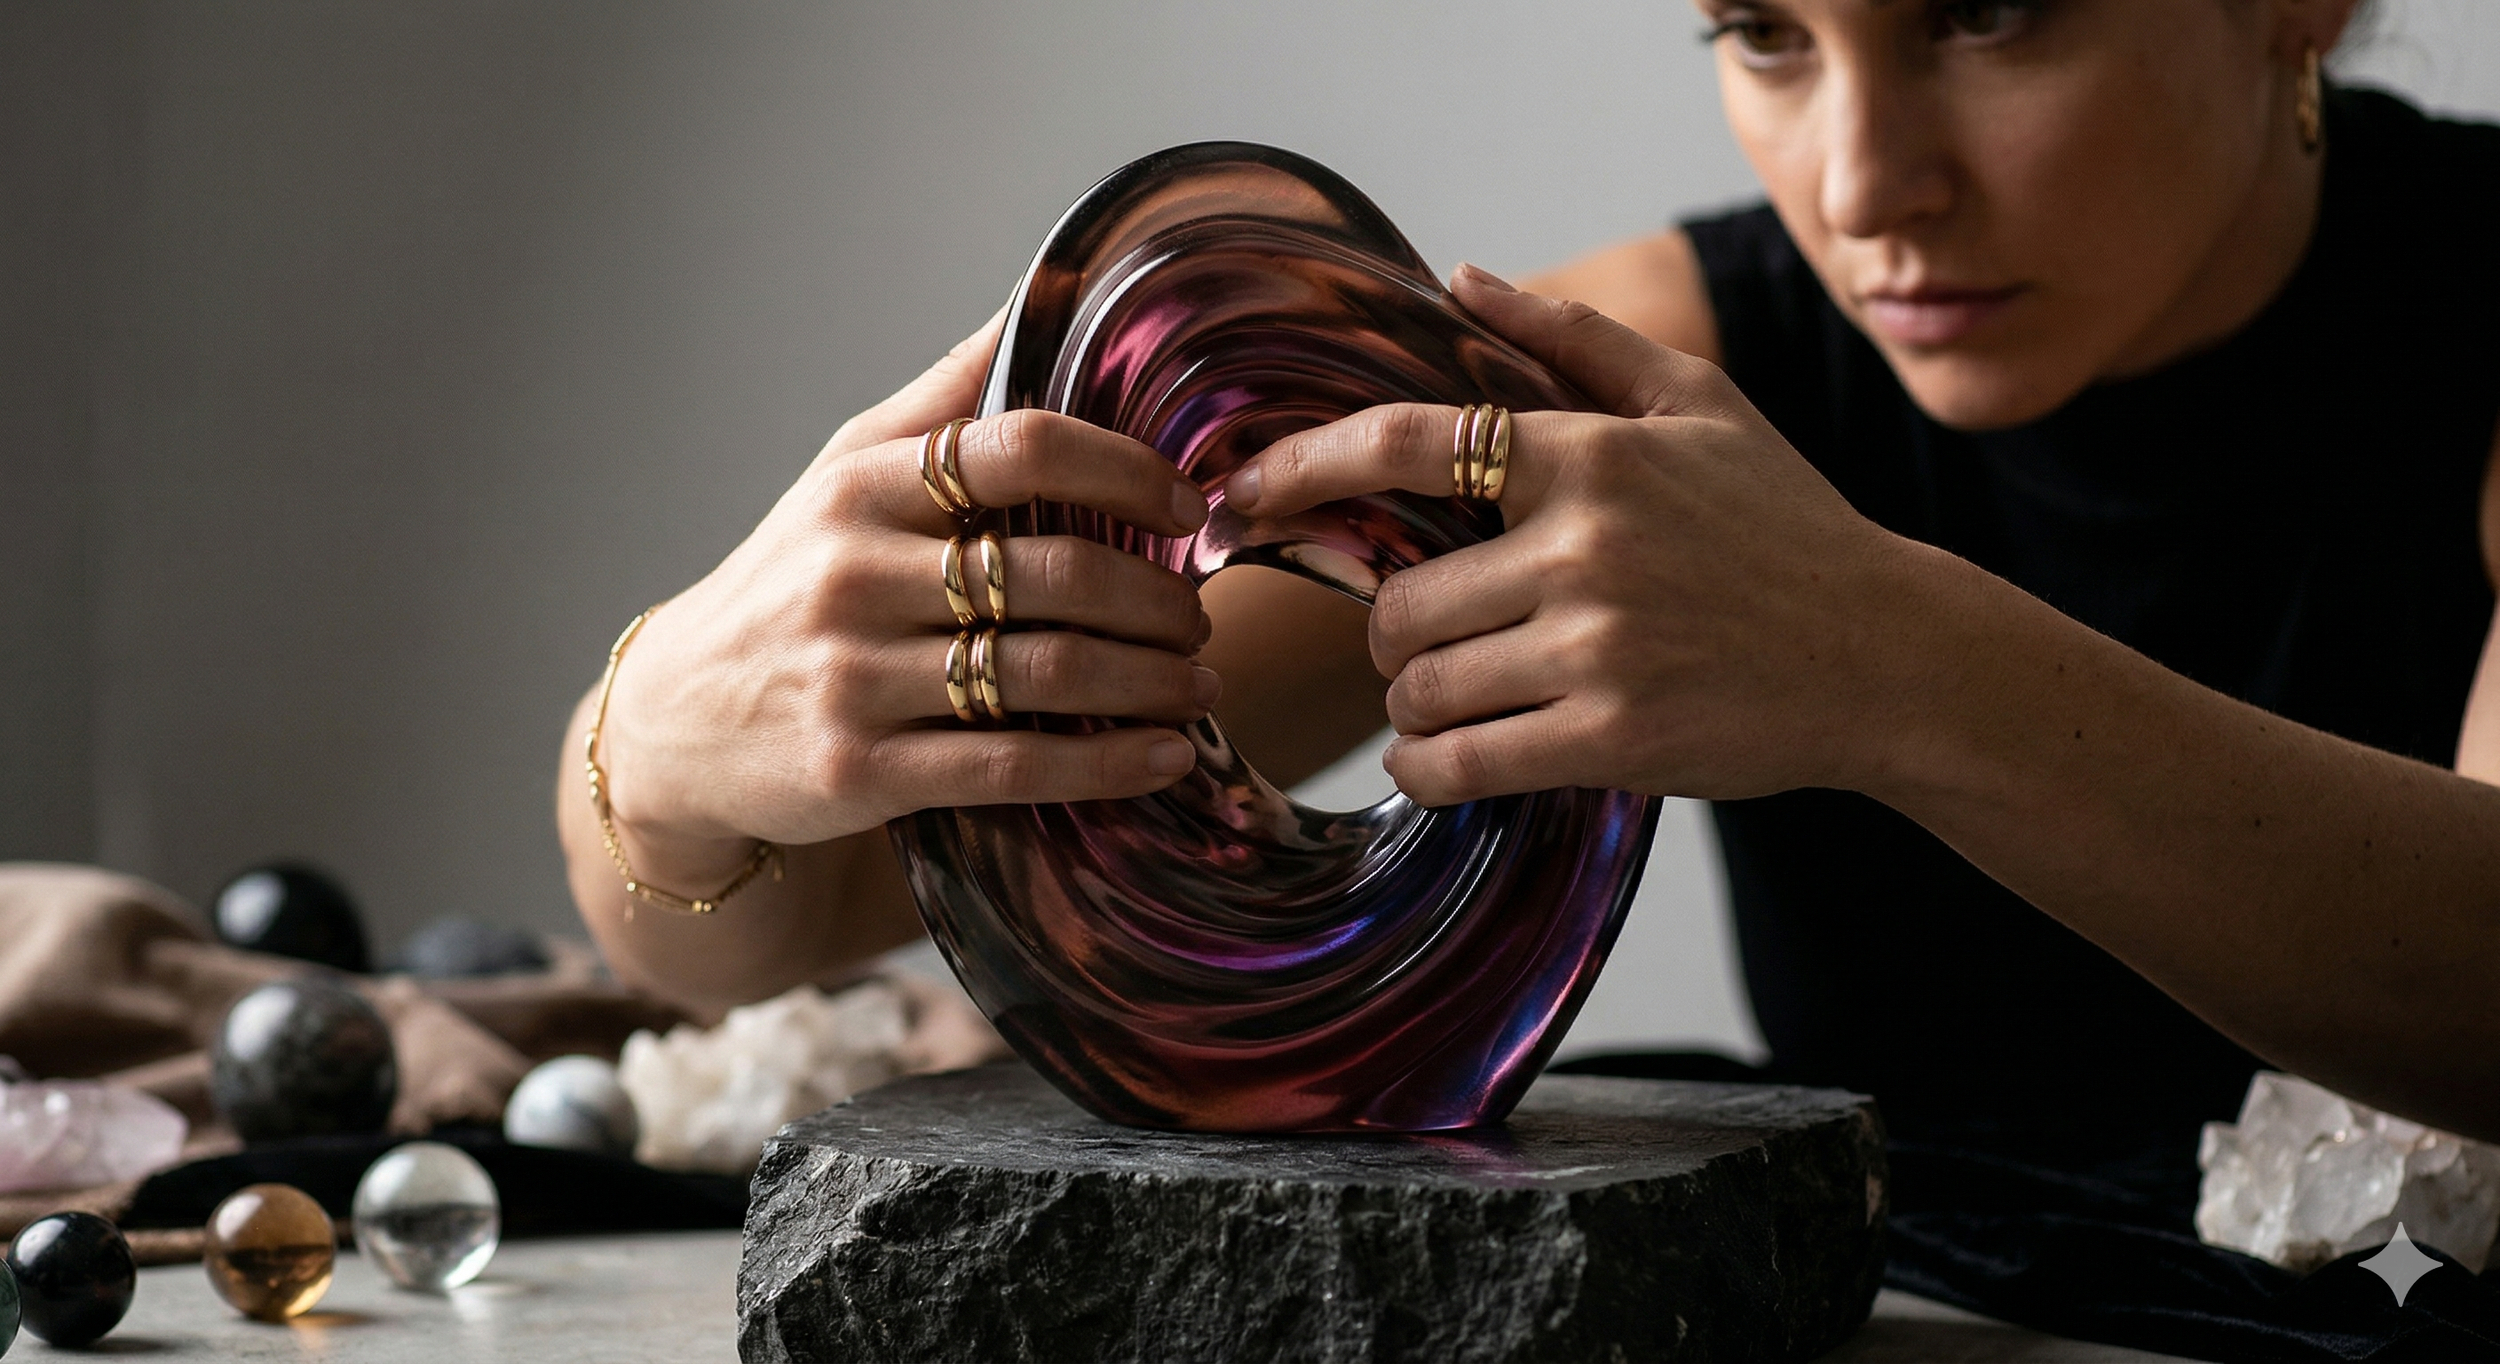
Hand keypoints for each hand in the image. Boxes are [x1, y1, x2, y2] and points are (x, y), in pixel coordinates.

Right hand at [596, 308, 1220, 856]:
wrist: (675, 725)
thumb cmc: (790, 582)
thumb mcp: (844, 474)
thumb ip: (946, 396)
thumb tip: (1040, 293)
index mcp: (864, 488)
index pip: (1019, 447)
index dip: (1125, 469)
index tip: (1185, 503)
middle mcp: (855, 574)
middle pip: (1053, 571)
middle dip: (1155, 597)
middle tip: (1197, 614)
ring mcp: (855, 677)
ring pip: (1046, 672)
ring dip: (1149, 681)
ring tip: (1199, 683)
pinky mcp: (861, 772)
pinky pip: (1014, 767)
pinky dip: (1107, 764)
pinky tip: (1164, 756)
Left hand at [1222, 265, 1939, 805]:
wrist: (1888, 655)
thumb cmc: (1784, 527)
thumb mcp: (1698, 405)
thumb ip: (1574, 338)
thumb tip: (1462, 278)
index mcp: (1593, 457)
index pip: (1406, 444)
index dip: (1303, 470)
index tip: (1242, 497)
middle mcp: (1586, 546)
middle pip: (1398, 605)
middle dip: (1395, 633)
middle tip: (1432, 641)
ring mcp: (1599, 648)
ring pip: (1421, 690)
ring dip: (1418, 706)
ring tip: (1465, 700)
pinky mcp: (1612, 741)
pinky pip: (1457, 764)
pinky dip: (1430, 770)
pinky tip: (1447, 759)